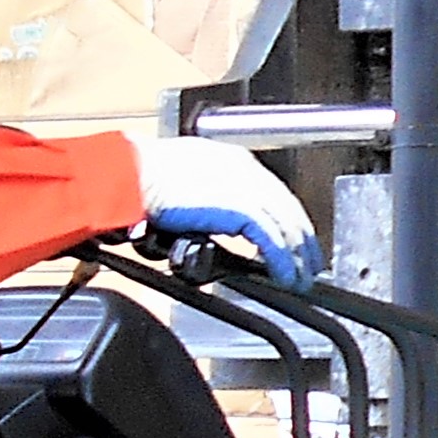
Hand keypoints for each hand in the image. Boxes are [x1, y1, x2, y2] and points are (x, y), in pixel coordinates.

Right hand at [129, 134, 320, 278]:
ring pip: (285, 224)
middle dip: (301, 239)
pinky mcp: (239, 207)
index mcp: (231, 160)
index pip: (273, 192)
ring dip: (296, 255)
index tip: (293, 239)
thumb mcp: (184, 186)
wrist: (129, 176)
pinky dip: (281, 261)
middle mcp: (243, 169)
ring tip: (300, 278)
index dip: (287, 219)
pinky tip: (285, 276)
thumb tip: (217, 224)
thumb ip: (209, 201)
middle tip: (309, 264)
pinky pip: (271, 239)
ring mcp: (244, 186)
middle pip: (287, 207)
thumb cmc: (140, 180)